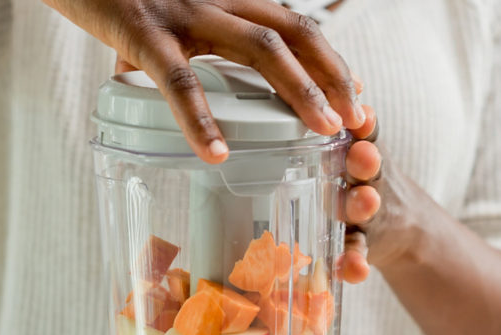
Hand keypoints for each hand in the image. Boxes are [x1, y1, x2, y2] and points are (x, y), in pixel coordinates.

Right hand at [41, 0, 364, 161]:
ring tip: (321, 133)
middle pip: (295, 33)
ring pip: (258, 49)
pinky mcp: (142, 33)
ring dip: (297, 91)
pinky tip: (215, 155)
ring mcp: (184, 14)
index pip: (295, 24)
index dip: (331, 60)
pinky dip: (201, 120)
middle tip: (358, 121)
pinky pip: (179, 81)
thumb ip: (186, 55)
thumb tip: (183, 100)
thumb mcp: (167, 24)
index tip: (356, 98)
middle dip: (334, 77)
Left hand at [339, 107, 424, 283]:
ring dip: (364, 205)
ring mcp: (367, 216)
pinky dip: (355, 263)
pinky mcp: (364, 246)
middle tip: (363, 154)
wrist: (403, 228)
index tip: (362, 114)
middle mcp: (365, 182)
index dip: (363, 126)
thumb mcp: (365, 153)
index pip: (364, 135)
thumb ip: (357, 131)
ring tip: (365, 202)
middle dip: (365, 162)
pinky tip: (354, 270)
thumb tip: (346, 91)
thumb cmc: (364, 182)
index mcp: (358, 155)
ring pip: (365, 209)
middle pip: (366, 170)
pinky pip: (358, 254)